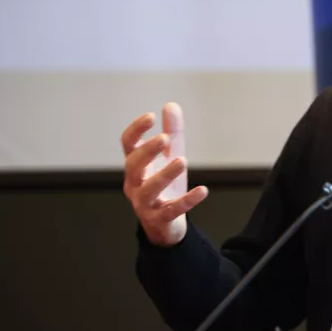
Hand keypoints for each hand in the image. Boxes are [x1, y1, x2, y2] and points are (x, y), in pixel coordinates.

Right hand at [121, 102, 207, 246]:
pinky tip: (203, 190)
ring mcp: (144, 204)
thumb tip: (171, 105)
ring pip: (149, 190)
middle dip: (147, 151)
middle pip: (133, 165)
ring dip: (165, 174)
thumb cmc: (165, 186)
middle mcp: (135, 184)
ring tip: (182, 160)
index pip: (128, 145)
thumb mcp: (170, 157)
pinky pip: (172, 210)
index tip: (150, 116)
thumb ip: (172, 133)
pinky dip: (187, 201)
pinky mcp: (160, 219)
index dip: (136, 130)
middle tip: (164, 138)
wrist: (165, 225)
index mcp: (135, 167)